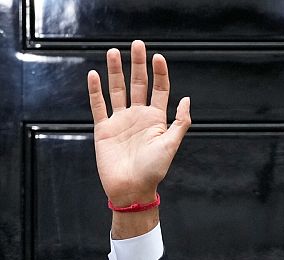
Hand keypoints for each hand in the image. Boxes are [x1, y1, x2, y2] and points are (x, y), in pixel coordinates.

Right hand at [87, 40, 190, 206]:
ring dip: (115, 71)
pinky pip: (98, 105)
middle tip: (137, 44)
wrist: (132, 189)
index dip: (159, 74)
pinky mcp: (104, 128)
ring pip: (117, 90)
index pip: (159, 90)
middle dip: (137, 64)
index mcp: (156, 119)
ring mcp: (120, 121)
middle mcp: (138, 116)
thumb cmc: (154, 170)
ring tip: (113, 52)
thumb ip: (180, 122)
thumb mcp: (171, 144)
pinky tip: (94, 74)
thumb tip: (187, 98)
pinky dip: (95, 90)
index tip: (158, 57)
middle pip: (138, 84)